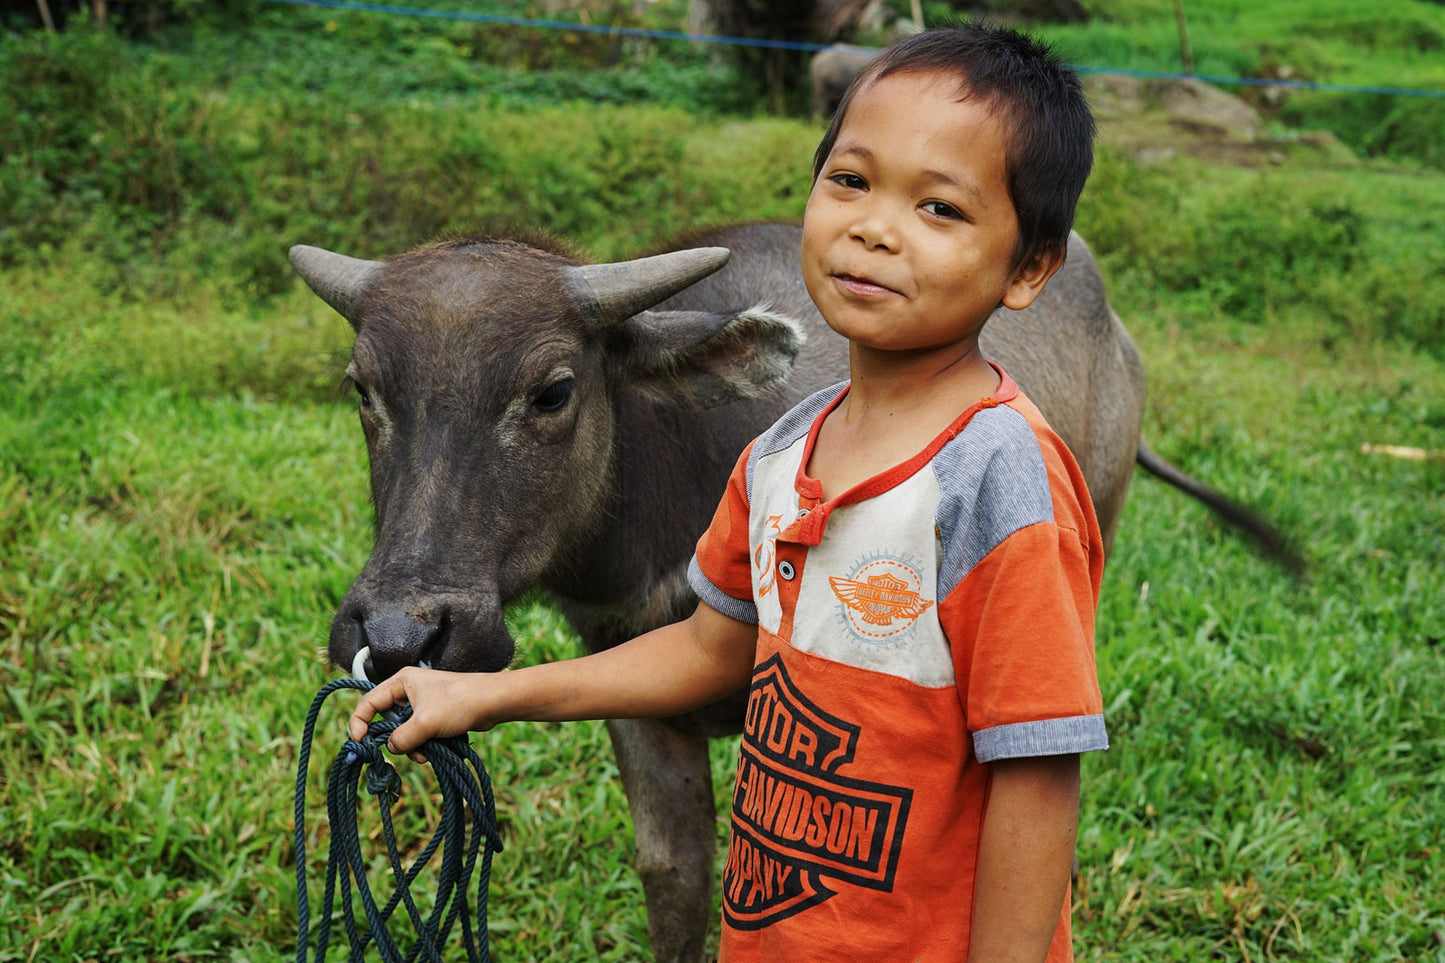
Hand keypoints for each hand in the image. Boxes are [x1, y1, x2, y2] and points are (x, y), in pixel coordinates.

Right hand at [347, 666, 490, 758]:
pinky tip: (435, 751)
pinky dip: (423, 746)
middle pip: (386, 721)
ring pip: (403, 732)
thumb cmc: (459, 703)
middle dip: (394, 739)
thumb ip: (401, 738)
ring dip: (412, 747)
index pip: (368, 702)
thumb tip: (391, 748)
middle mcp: (408, 691)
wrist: (493, 702)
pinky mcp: (434, 717)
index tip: (360, 742)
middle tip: (402, 750)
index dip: (359, 722)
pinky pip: (419, 736)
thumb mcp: (424, 722)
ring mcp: (422, 705)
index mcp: (401, 682)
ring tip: (427, 751)